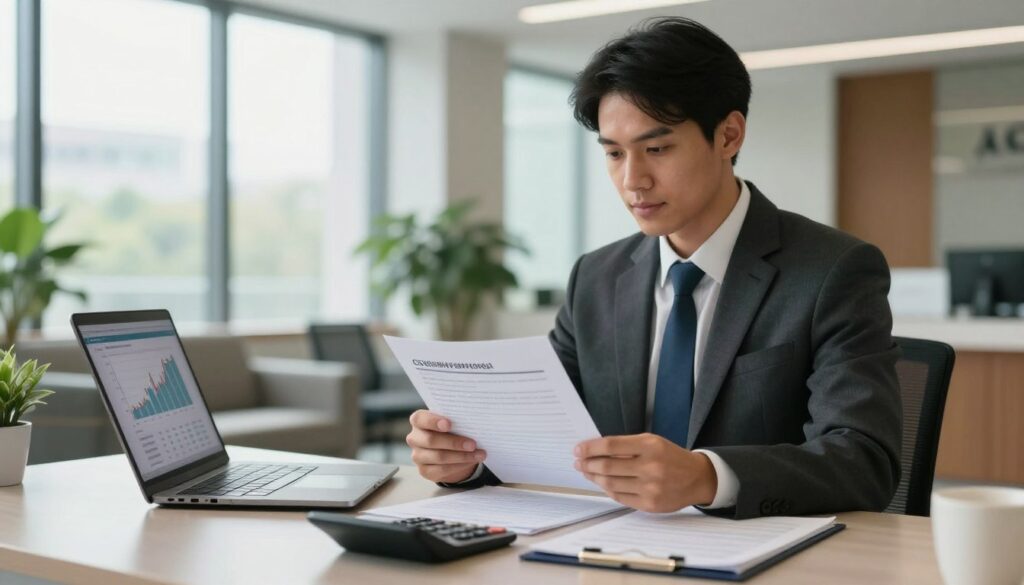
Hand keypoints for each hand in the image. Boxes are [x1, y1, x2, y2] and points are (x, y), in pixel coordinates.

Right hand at [406, 410, 486, 483]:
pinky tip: (471, 461)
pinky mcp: (424, 471)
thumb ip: (456, 421)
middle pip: (431, 440)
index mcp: (418, 421)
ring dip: (462, 456)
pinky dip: (459, 466)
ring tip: (479, 454)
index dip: (433, 421)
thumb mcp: (453, 422)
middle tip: (473, 444)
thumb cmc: (452, 430)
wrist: (450, 450)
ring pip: (439, 457)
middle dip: (454, 443)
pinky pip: (442, 470)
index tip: (449, 424)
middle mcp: (414, 438)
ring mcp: (417, 456)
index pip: (420, 419)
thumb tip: (473, 424)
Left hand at [574, 433, 717, 511]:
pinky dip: (607, 489)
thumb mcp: (652, 442)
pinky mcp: (650, 504)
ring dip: (594, 477)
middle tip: (578, 462)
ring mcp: (650, 488)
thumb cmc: (671, 457)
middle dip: (587, 464)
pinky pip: (620, 497)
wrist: (697, 478)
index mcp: (650, 446)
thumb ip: (626, 446)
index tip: (578, 449)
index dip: (590, 448)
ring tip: (587, 472)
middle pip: (607, 466)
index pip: (611, 446)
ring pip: (611, 483)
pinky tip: (602, 483)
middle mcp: (650, 467)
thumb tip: (595, 450)